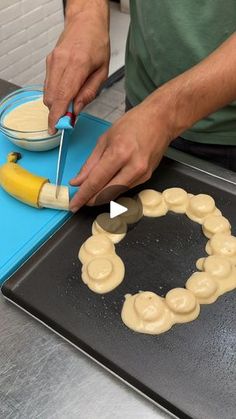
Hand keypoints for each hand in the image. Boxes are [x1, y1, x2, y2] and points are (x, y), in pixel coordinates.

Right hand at [43, 7, 109, 133]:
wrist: (85, 22)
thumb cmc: (97, 45)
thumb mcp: (102, 72)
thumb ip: (89, 93)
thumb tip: (76, 110)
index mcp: (78, 65)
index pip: (62, 96)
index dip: (57, 115)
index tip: (55, 128)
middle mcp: (61, 62)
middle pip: (51, 97)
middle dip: (57, 113)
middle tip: (68, 120)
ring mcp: (53, 61)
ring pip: (47, 92)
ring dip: (56, 103)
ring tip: (69, 104)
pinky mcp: (49, 61)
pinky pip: (48, 84)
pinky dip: (55, 93)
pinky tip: (66, 92)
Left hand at [69, 99, 172, 211]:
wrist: (161, 120)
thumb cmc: (134, 123)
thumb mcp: (105, 139)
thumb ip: (90, 164)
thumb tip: (77, 181)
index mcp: (119, 153)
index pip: (96, 181)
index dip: (82, 196)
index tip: (73, 204)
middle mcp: (132, 167)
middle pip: (106, 193)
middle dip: (90, 200)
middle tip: (79, 202)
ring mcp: (142, 174)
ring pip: (115, 193)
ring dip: (101, 196)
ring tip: (90, 194)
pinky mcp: (147, 178)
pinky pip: (125, 188)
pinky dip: (113, 189)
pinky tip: (106, 186)